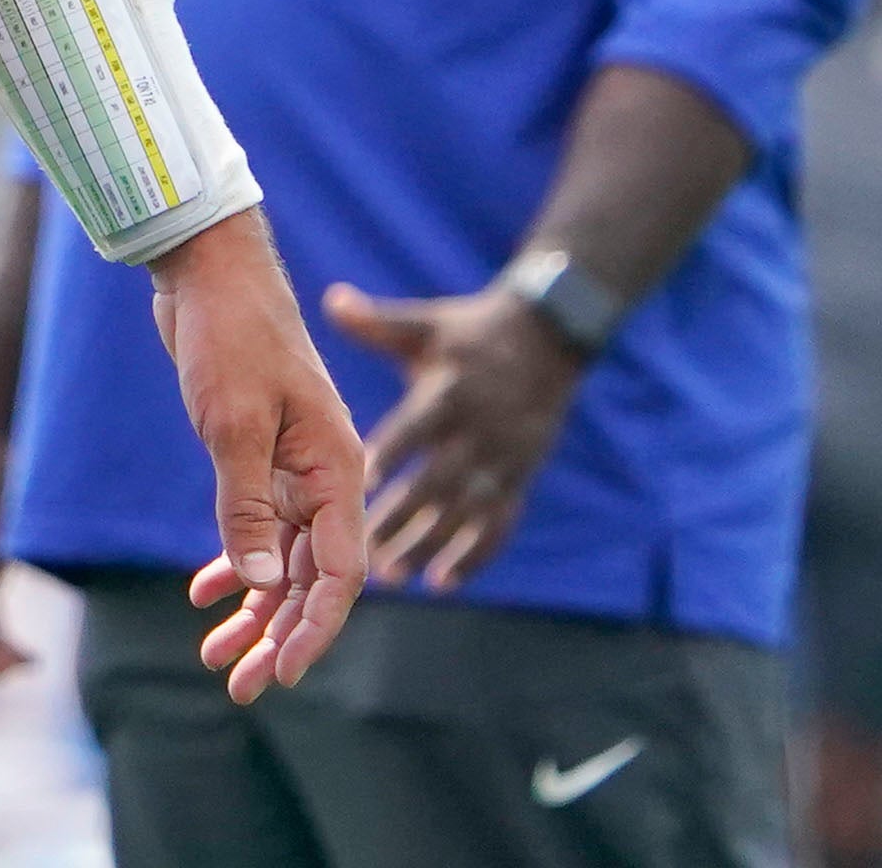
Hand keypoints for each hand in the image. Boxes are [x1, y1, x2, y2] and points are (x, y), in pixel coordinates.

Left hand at [153, 215, 366, 697]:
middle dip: (277, 635)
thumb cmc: (230, 336)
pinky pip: (257, 528)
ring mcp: (293, 468)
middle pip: (311, 578)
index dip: (313, 630)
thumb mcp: (234, 425)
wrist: (207, 270)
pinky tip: (203, 595)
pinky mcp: (260, 456)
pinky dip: (234, 562)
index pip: (339, 574)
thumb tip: (260, 586)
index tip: (280, 674)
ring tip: (214, 657)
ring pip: (282, 560)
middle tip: (240, 688)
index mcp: (339, 470)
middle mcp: (326, 476)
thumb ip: (247, 508)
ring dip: (252, 610)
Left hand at [324, 275, 580, 595]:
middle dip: (401, 518)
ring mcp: (504, 460)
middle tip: (363, 553)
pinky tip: (442, 583)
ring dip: (430, 545)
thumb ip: (377, 322)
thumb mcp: (425, 325)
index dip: (388, 457)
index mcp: (449, 393)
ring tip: (393, 576)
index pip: (414, 430)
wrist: (548, 340)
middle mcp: (478, 432)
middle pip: (436, 483)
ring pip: (464, 513)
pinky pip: (499, 525)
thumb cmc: (469, 333)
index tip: (356, 486)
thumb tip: (332, 298)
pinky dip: (474, 556)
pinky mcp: (520, 478)